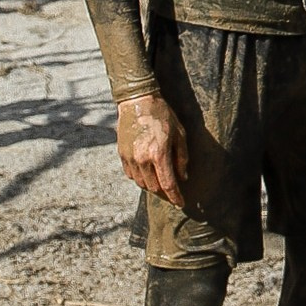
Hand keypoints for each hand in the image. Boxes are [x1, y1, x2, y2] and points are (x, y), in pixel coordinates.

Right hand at [116, 90, 187, 205]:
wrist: (137, 101)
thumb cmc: (162, 115)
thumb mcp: (180, 133)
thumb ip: (182, 157)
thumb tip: (183, 177)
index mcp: (158, 154)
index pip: (168, 184)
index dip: (176, 197)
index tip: (181, 203)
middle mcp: (142, 159)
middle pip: (154, 187)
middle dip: (165, 192)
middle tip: (173, 191)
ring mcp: (130, 158)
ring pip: (141, 183)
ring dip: (152, 186)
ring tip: (161, 182)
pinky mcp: (122, 155)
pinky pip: (131, 175)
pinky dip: (141, 178)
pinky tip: (148, 172)